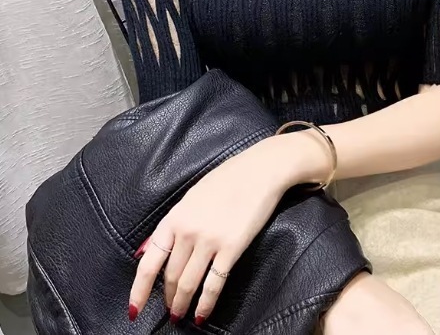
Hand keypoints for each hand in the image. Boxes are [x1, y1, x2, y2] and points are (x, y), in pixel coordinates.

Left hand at [128, 137, 300, 325]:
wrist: (259, 171)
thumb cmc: (228, 179)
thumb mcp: (192, 196)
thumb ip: (172, 224)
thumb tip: (146, 250)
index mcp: (175, 217)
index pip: (149, 261)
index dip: (139, 290)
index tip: (133, 310)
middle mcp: (187, 230)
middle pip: (170, 276)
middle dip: (168, 298)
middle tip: (169, 310)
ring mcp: (209, 240)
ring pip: (189, 283)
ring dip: (182, 304)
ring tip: (181, 316)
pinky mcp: (231, 248)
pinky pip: (214, 284)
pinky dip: (206, 304)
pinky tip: (202, 315)